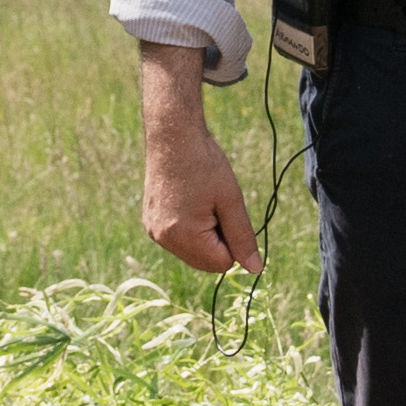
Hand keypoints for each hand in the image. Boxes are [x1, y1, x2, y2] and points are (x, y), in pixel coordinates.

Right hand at [138, 55, 261, 275]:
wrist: (172, 135)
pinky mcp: (150, 222)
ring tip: (200, 201)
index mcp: (183, 236)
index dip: (233, 241)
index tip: (227, 211)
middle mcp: (163, 239)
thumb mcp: (231, 200)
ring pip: (192, 252)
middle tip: (214, 205)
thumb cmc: (205, 164)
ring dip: (204, 235)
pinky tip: (188, 200)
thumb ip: (243, 237)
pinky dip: (189, 227)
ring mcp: (153, 231)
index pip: (222, 264)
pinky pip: (178, 239)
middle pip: (205, 262)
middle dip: (217, 241)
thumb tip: (254, 269)